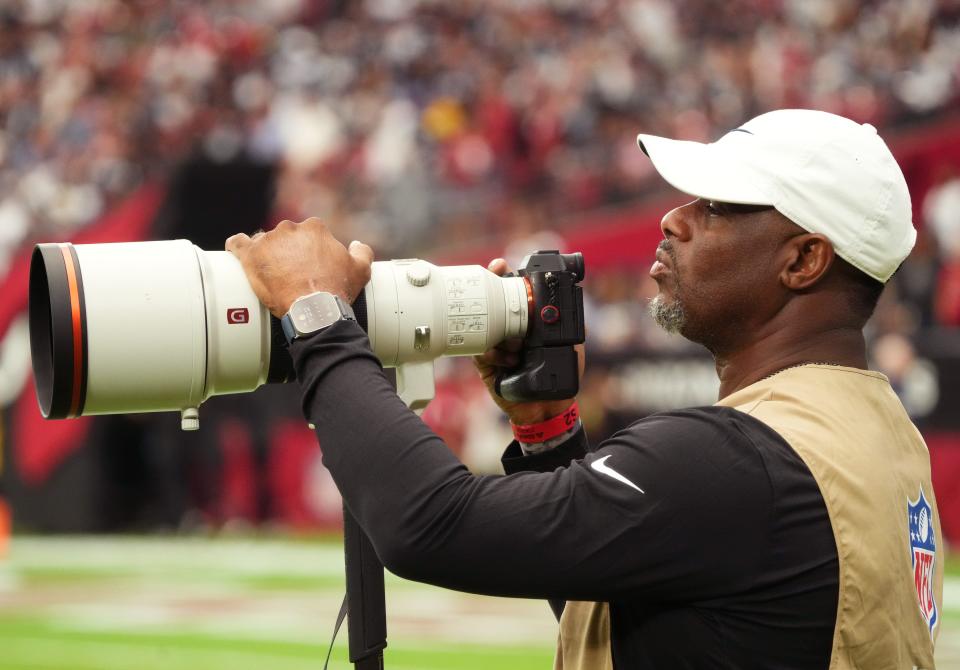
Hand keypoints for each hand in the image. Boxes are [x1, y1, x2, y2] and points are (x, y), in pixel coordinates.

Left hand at [226, 218, 372, 317]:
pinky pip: (237, 244)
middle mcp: (290, 229)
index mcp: (314, 228)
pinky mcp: (251, 255)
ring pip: (262, 241)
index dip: (307, 249)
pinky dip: (237, 248)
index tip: (306, 264)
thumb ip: (362, 252)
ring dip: (265, 254)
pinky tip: (238, 255)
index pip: (307, 233)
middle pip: (284, 237)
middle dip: (285, 251)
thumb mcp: (360, 271)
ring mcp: (269, 240)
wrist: (314, 307)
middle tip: (289, 273)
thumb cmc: (336, 290)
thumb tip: (357, 245)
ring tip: (267, 273)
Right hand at [473, 258, 585, 425]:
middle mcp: (506, 331)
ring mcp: (494, 346)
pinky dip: (491, 352)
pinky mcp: (485, 365)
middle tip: (493, 277)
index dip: (502, 277)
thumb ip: (567, 323)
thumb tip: (569, 299)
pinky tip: (507, 360)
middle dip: (488, 290)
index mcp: (524, 323)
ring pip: (483, 327)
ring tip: (517, 346)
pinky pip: (479, 352)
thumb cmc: (559, 374)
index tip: (499, 265)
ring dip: (497, 330)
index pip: (510, 295)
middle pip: (490, 305)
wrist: (547, 408)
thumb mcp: (570, 345)